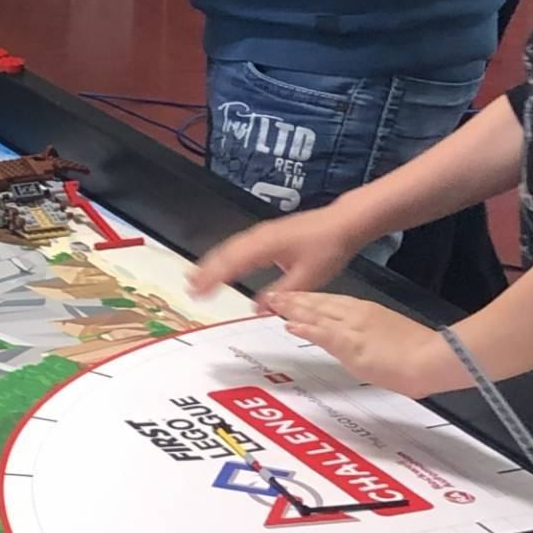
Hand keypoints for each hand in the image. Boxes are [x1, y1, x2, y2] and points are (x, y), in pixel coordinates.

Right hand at [189, 209, 359, 299]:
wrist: (343, 223)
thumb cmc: (328, 246)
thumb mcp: (307, 277)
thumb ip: (281, 294)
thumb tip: (258, 309)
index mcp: (266, 246)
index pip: (232, 264)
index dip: (212, 279)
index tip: (198, 292)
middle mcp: (259, 237)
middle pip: (224, 254)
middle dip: (205, 270)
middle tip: (189, 288)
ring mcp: (262, 233)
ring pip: (229, 247)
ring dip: (212, 262)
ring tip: (197, 277)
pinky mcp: (267, 234)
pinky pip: (238, 245)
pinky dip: (225, 255)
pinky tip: (223, 263)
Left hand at [271, 291, 460, 398]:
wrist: (434, 357)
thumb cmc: (423, 353)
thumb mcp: (392, 337)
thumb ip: (373, 338)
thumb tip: (363, 346)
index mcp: (367, 311)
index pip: (332, 302)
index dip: (310, 298)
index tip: (293, 295)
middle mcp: (356, 314)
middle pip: (319, 304)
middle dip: (295, 300)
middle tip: (274, 295)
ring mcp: (353, 328)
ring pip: (317, 315)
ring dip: (293, 309)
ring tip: (274, 304)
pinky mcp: (353, 344)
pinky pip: (324, 335)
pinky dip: (306, 329)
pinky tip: (290, 326)